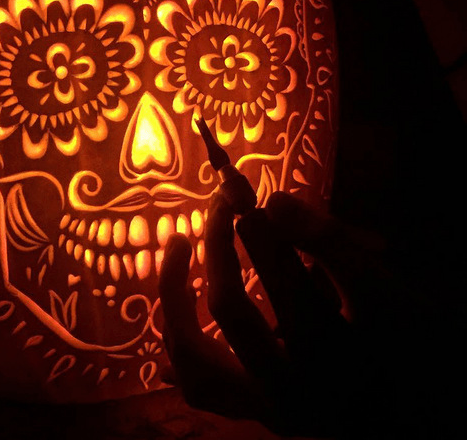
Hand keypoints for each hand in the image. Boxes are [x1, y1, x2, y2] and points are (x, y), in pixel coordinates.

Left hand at [159, 189, 447, 435]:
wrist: (428, 414)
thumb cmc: (420, 351)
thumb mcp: (392, 298)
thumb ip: (334, 247)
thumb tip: (274, 202)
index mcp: (327, 357)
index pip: (280, 276)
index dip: (257, 223)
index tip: (238, 186)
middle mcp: (289, 392)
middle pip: (229, 310)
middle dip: (218, 245)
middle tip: (219, 204)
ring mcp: (269, 412)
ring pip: (197, 366)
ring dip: (177, 301)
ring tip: (180, 247)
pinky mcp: (261, 416)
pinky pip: (203, 387)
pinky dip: (182, 348)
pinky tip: (174, 318)